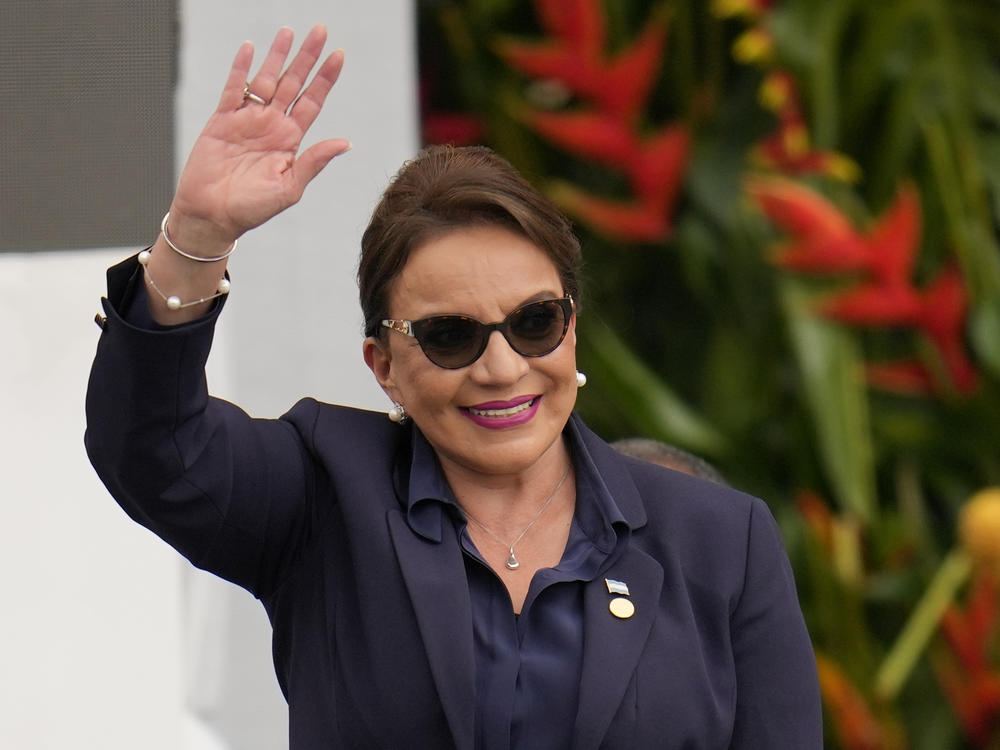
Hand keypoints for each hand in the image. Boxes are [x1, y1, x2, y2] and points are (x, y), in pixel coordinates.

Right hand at [168, 25, 349, 250]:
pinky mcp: (222, 120)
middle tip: (321, 30)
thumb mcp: (290, 188)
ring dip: (277, 55)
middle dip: (307, 57)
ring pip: (266, 80)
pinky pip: (233, 89)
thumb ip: (314, 161)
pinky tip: (251, 49)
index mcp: (290, 141)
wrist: (212, 215)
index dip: (326, 78)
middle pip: (293, 83)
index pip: (313, 101)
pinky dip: (241, 69)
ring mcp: (247, 120)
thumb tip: (345, 143)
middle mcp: (272, 125)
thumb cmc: (252, 209)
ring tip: (289, 31)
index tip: (340, 55)